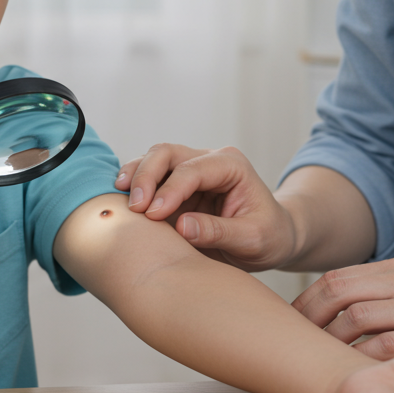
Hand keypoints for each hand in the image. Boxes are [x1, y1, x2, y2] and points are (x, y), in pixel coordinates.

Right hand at [115, 144, 298, 270]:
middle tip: (135, 207)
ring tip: (121, 200)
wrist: (273, 239)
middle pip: (166, 153)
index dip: (169, 190)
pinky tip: (121, 201)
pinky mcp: (174, 187)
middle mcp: (207, 160)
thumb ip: (219, 232)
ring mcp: (189, 171)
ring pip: (152, 160)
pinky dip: (132, 187)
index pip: (191, 170)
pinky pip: (147, 178)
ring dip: (134, 178)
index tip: (154, 215)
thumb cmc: (269, 236)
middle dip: (145, 176)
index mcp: (231, 165)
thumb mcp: (253, 239)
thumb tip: (182, 226)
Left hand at [293, 258, 393, 359]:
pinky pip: (384, 347)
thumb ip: (384, 290)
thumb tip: (339, 301)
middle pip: (338, 292)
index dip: (308, 299)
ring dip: (330, 339)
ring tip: (319, 355)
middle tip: (296, 338)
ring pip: (356, 318)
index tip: (293, 319)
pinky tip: (352, 369)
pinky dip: (361, 358)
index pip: (336, 277)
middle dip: (309, 316)